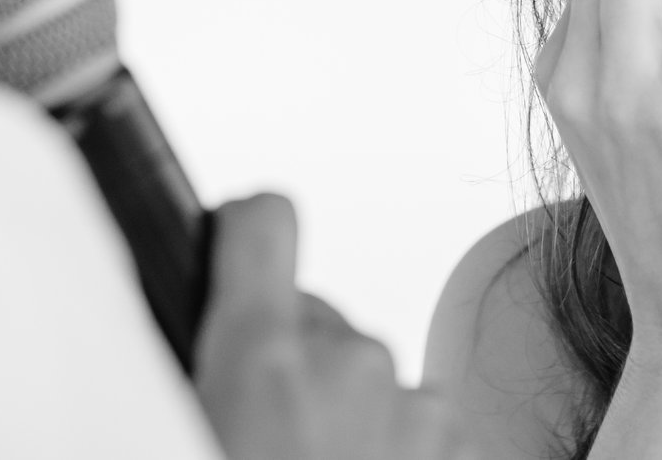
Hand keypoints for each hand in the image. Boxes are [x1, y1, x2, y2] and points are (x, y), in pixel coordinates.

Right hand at [195, 193, 470, 459]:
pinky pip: (415, 423)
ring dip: (347, 418)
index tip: (238, 231)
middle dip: (297, 372)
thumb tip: (211, 354)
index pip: (265, 225)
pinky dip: (392, 451)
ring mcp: (417, 407)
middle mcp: (349, 366)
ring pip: (368, 381)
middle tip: (271, 443)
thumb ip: (214, 372)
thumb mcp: (196, 427)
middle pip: (318, 326)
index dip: (246, 225)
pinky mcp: (465, 442)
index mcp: (263, 363)